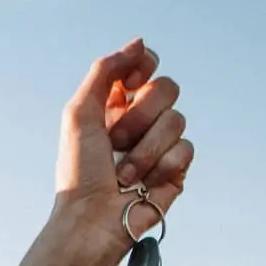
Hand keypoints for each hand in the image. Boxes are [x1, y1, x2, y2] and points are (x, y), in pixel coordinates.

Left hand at [51, 39, 194, 265]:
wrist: (92, 221)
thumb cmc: (79, 173)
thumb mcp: (79, 113)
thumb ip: (106, 71)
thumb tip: (139, 44)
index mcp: (116, 104)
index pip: (145, 66)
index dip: (142, 68)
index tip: (128, 85)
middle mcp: (140, 120)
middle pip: (166, 88)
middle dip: (139, 116)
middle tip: (116, 141)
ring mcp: (160, 144)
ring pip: (177, 120)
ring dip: (144, 150)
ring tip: (123, 174)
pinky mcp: (176, 169)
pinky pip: (186, 149)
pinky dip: (161, 167)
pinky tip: (143, 184)